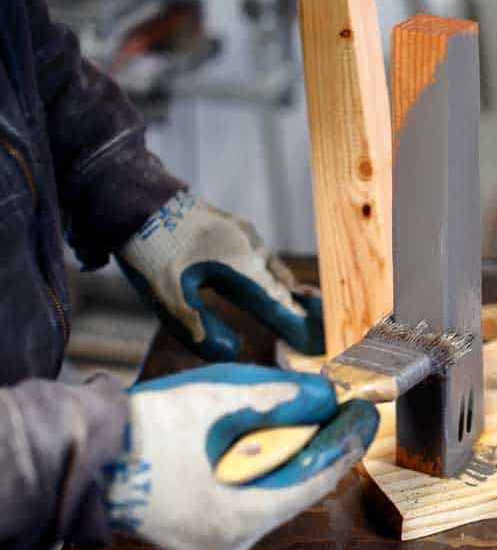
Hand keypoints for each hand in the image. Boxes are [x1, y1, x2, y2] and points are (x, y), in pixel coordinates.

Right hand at [102, 364, 377, 549]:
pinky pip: (251, 495)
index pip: (313, 480)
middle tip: (350, 410)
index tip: (366, 414)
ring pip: (276, 492)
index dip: (345, 443)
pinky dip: (270, 465)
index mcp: (239, 516)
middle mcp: (232, 539)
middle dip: (324, 445)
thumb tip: (324, 394)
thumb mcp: (219, 400)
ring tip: (322, 415)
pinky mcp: (203, 527)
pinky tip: (283, 436)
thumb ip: (277, 397)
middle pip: (298, 487)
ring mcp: (216, 539)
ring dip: (298, 453)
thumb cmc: (146, 429)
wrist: (84, 454)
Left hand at [117, 192, 323, 360]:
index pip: (278, 297)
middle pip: (280, 281)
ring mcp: (244, 230)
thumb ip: (196, 323)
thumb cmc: (150, 247)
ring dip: (279, 286)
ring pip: (271, 264)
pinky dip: (266, 271)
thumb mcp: (166, 293)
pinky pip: (259, 252)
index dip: (293, 318)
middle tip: (303, 325)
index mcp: (241, 261)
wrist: (134, 197)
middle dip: (291, 304)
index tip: (309, 336)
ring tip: (288, 305)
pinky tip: (259, 279)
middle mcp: (251, 244)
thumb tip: (229, 352)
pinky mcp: (233, 224)